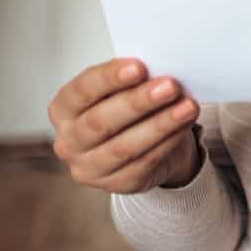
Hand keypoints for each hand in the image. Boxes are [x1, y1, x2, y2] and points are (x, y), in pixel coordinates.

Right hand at [48, 58, 201, 193]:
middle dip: (138, 102)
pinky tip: (184, 126)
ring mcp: (89, 168)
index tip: (139, 67)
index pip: (82, 91)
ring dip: (160, 124)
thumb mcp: (121, 89)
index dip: (109, 78)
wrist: (143, 145)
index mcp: (63, 109)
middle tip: (170, 85)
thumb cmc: (128, 109)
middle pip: (101, 121)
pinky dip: (167, 141)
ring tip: (187, 106)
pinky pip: (144, 163)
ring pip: (125, 146)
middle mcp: (69, 141)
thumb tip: (157, 68)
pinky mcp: (116, 184)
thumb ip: (130, 80)